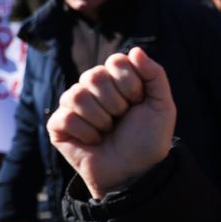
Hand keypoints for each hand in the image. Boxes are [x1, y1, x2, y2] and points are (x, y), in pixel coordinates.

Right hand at [48, 48, 176, 198]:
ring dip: (101, 119)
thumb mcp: (162, 105)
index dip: (130, 83)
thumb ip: (155, 75)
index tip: (138, 101)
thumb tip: (136, 50)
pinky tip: (94, 141)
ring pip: (77, 95)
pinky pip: (65, 117)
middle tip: (122, 118)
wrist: (136, 171)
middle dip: (116, 102)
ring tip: (108, 131)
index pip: (116, 61)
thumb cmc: (149, 139)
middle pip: (94, 76)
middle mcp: (92, 89)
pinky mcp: (58, 126)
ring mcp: (73, 106)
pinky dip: (86, 133)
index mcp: (116, 80)